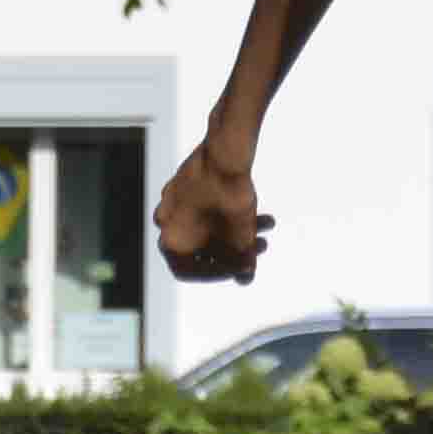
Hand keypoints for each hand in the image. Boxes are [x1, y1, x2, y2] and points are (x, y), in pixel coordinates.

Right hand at [153, 134, 270, 285]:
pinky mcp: (184, 180)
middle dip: (235, 248)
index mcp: (170, 242)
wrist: (226, 153)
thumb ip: (241, 263)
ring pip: (207, 222)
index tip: (241, 268)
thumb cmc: (230, 201)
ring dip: (236, 228)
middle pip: (202, 246)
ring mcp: (172, 199)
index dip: (218, 274)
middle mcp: (165, 221)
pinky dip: (226, 211)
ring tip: (267, 224)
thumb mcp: (240, 241)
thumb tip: (245, 279)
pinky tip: (254, 208)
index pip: (188, 272)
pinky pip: (204, 204)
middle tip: (261, 245)